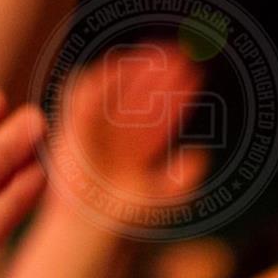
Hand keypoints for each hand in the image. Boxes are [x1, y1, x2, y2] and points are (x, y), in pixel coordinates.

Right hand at [53, 45, 209, 211]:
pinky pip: (86, 95)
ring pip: (120, 92)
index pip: (162, 116)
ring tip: (157, 54)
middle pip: (144, 99)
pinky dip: (100, 79)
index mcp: (139, 150)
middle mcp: (119, 136)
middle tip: (183, 56)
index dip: (179, 96)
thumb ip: (186, 177)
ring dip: (136, 71)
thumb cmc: (126, 215)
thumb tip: (201, 154)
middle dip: (162, 77)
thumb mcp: (166, 196)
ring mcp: (97, 130)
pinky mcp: (75, 125)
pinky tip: (121, 64)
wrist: (92, 223)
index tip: (196, 77)